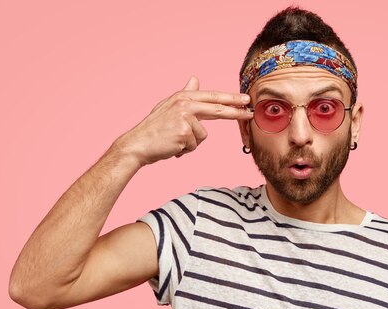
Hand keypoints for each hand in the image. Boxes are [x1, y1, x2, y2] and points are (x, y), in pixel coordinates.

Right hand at [112, 76, 252, 166]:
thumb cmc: (155, 129)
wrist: (137, 145)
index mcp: (183, 97)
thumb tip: (195, 79)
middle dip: (236, 112)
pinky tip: (172, 146)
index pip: (212, 97)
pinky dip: (185, 150)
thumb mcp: (170, 107)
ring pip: (203, 135)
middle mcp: (185, 104)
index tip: (246, 99)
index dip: (231, 99)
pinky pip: (194, 145)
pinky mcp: (183, 131)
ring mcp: (184, 117)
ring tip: (175, 141)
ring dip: (191, 143)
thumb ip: (186, 94)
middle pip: (217, 109)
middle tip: (250, 112)